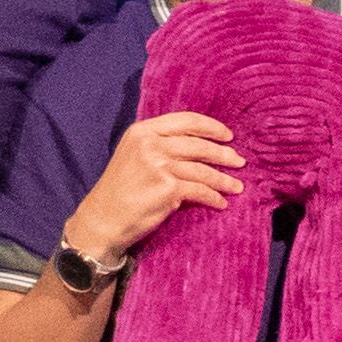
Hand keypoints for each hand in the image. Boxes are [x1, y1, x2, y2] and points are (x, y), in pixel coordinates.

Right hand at [61, 106, 246, 271]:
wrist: (102, 220)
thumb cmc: (119, 191)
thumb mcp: (134, 156)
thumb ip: (160, 146)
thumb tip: (201, 146)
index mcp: (142, 132)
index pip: (185, 121)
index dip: (211, 127)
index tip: (228, 136)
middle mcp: (150, 145)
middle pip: (198, 145)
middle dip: (223, 154)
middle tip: (239, 161)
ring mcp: (159, 166)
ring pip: (203, 170)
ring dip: (224, 179)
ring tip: (237, 186)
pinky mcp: (168, 189)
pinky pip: (201, 191)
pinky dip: (214, 197)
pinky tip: (221, 202)